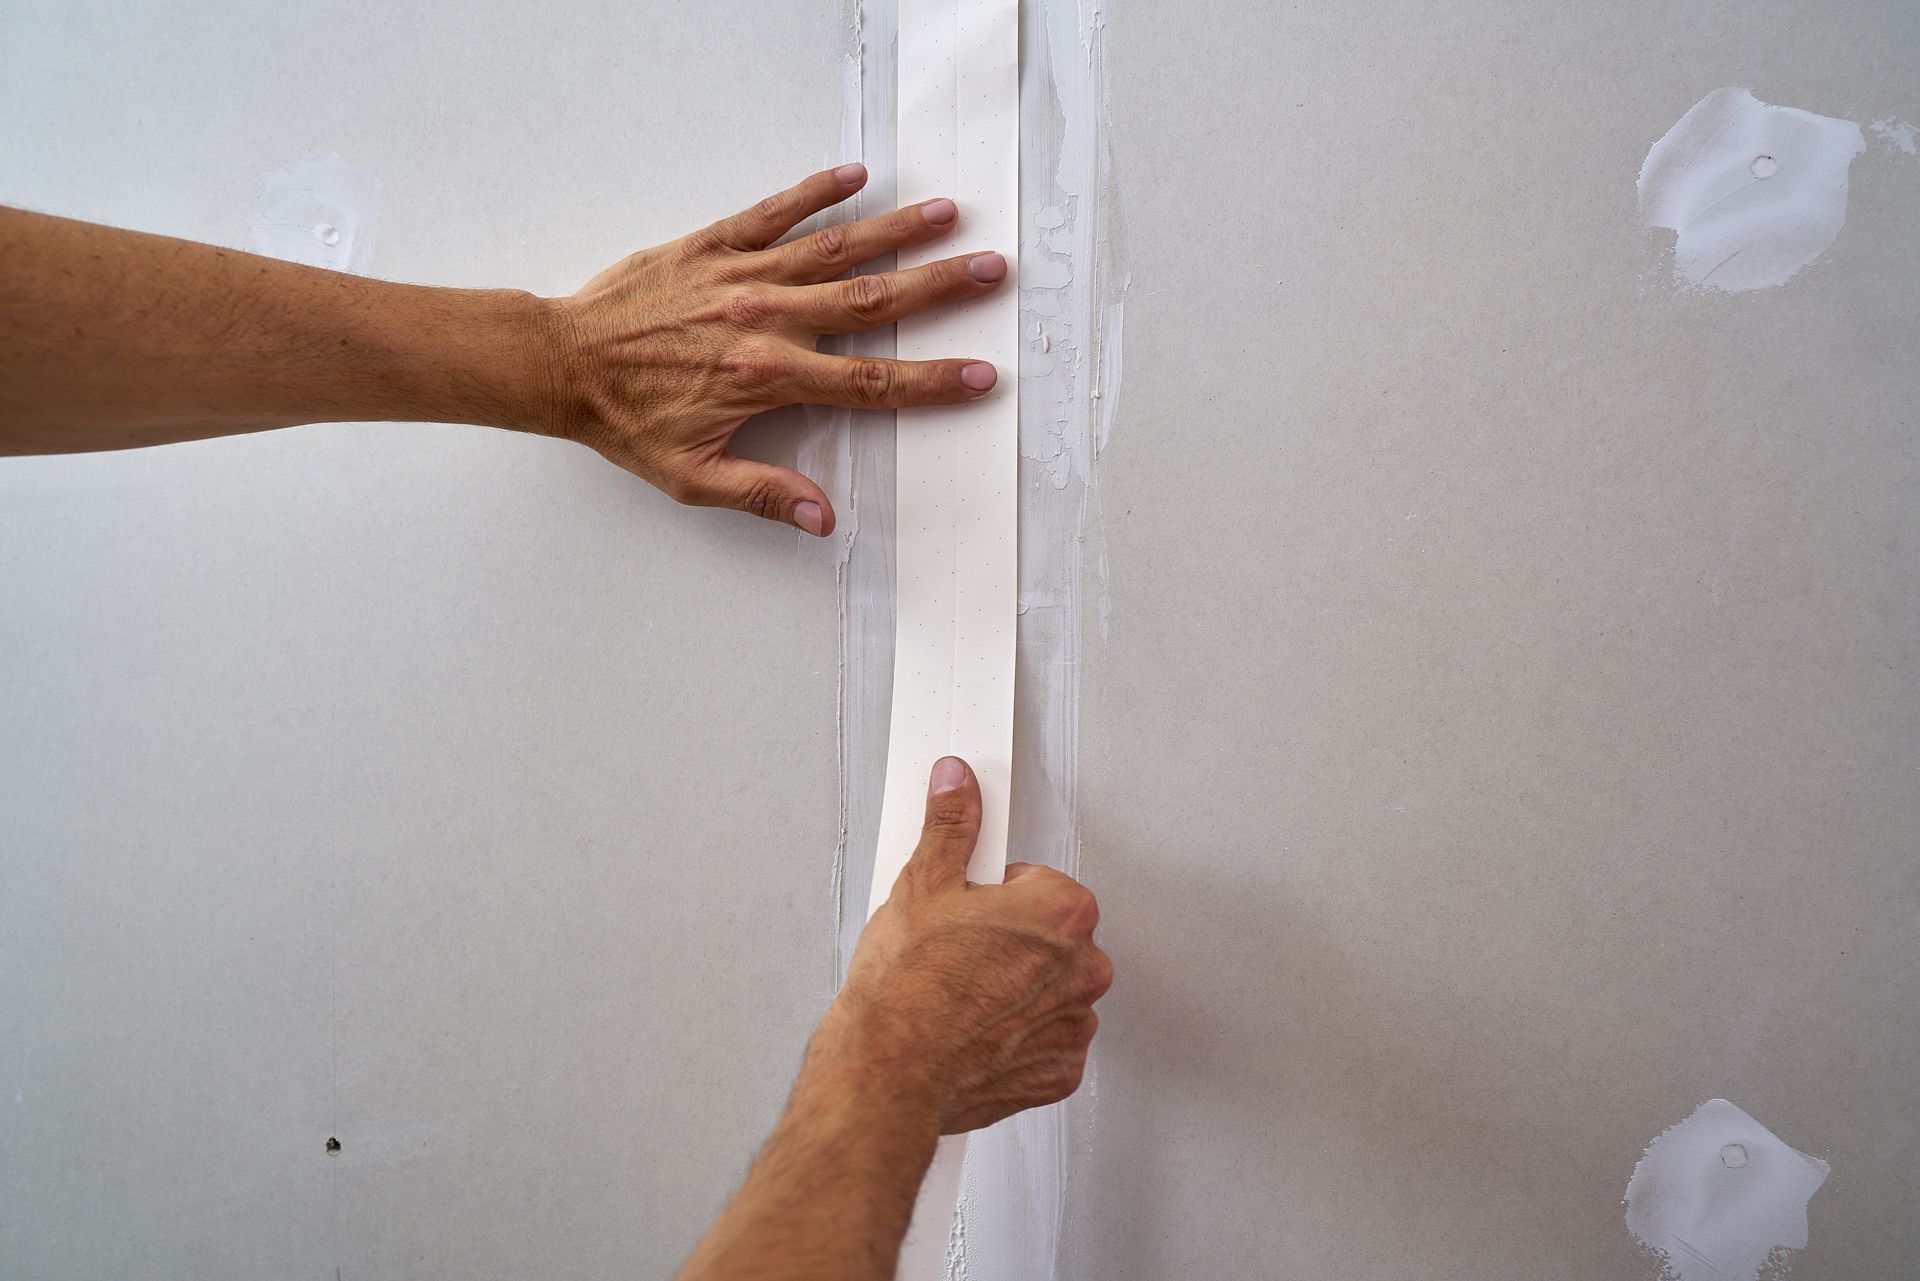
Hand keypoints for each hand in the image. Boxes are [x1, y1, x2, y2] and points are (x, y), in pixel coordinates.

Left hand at [542, 164, 1007, 536]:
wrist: (560, 362)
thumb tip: (822, 519)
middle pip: (872, 301)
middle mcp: (764, 319)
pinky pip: (773, 212)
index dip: (931, 381)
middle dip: (940, 286)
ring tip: (947, 212)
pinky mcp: (711, 244)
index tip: (979, 376)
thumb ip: (762, 494)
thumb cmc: (624, 422)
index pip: (870, 382)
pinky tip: (857, 175)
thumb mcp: (690, 476)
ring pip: (834, 249)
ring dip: (896, 230)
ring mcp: (740, 276)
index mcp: (767, 378)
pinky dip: (815, 191)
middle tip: (993, 268)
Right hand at [821, 757, 1112, 1134]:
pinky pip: (1046, 1040)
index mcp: (1062, 913)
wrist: (889, 1071)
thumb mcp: (922, 883)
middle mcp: (1084, 970)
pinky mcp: (1059, 1070)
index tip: (969, 909)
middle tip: (959, 951)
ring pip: (1050, 989)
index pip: (1041, 882)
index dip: (998, 894)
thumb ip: (951, 824)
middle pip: (1052, 936)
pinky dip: (1017, 1036)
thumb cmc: (906, 989)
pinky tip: (974, 1031)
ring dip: (1017, 988)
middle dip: (1012, 940)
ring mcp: (1073, 1025)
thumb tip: (957, 784)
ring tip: (962, 994)